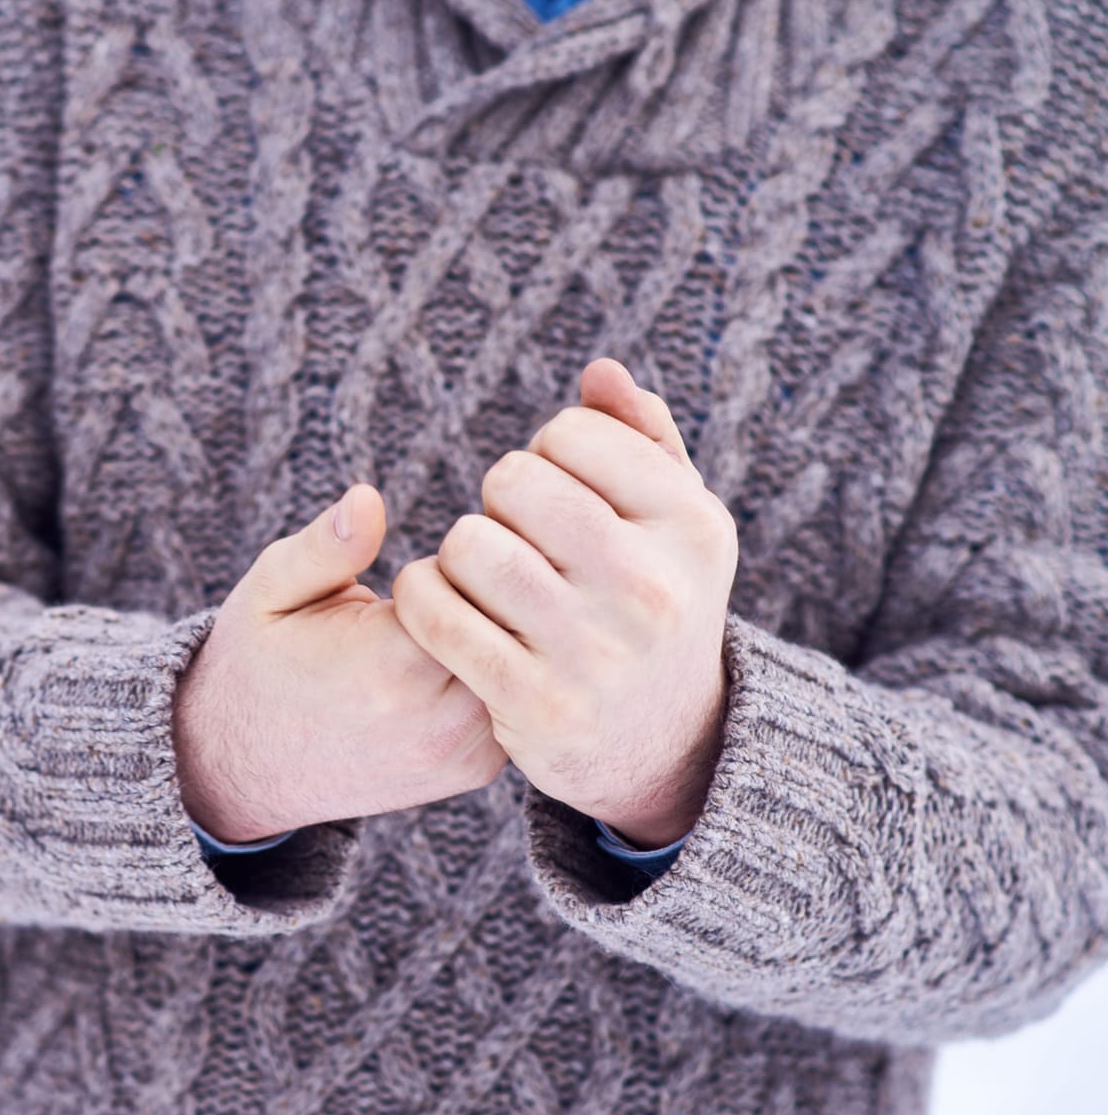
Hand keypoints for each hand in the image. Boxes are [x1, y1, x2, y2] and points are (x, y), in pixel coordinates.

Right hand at [173, 484, 510, 843]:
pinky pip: (515, 700)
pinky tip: (456, 663)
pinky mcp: (475, 771)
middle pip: (512, 622)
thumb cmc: (260, 661)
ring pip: (524, 663)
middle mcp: (433, 720)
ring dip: (500, 636)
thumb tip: (368, 497)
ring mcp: (460, 753)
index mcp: (386, 665)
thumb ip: (325, 546)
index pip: (475, 581)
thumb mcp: (272, 590)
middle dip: (486, 595)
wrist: (247, 768)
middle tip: (447, 587)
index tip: (427, 562)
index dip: (457, 560)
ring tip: (449, 624)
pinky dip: (498, 675)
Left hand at [392, 358, 737, 848]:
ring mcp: (593, 651)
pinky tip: (441, 605)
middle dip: (499, 500)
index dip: (544, 452)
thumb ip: (642, 437)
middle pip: (512, 482)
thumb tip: (599, 372)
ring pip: (468, 545)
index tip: (555, 493)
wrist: (660, 743)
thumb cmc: (651, 601)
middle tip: (515, 537)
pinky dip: (422, 597)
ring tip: (482, 574)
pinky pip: (434, 614)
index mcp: (692, 525)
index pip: (570, 434)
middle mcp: (651, 587)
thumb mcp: (673, 522)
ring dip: (457, 553)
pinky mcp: (534, 704)